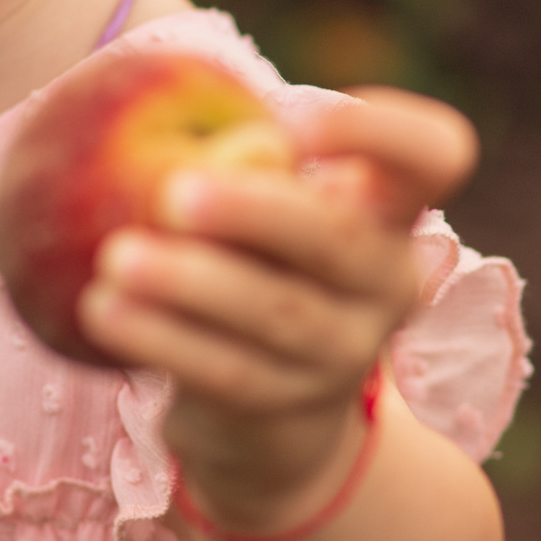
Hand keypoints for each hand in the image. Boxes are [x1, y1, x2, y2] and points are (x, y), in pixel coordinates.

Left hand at [75, 86, 478, 531]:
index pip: (438, 153)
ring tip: (115, 257)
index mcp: (390, 209)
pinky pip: (225, 370)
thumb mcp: (264, 213)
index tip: (291, 124)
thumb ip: (250, 169)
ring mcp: (346, 350)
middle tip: (173, 192)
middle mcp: (387, 279)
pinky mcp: (289, 406)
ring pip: (276, 313)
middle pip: (339, 238)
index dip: (381, 130)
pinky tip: (102, 308)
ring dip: (190, 282)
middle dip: (256, 211)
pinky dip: (161, 338)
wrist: (268, 416)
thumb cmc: (257, 267)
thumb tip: (228, 150)